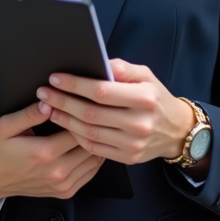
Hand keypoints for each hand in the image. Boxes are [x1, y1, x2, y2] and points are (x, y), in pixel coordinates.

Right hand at [0, 100, 104, 203]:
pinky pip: (90, 174)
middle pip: (90, 145)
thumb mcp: (6, 126)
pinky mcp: (65, 192)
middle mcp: (57, 171)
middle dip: (91, 128)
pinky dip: (93, 159)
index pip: (77, 129)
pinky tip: (87, 147)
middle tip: (89, 116)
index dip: (81, 115)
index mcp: (44, 152)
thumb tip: (48, 103)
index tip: (78, 106)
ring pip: (94, 160)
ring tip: (91, 129)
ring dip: (95, 144)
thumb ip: (28, 114)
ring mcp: (63, 185)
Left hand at [37, 58, 197, 166]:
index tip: (55, 78)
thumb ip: (121, 68)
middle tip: (43, 93)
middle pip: (91, 113)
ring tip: (48, 108)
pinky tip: (65, 124)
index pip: (101, 91)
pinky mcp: (127, 158)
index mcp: (144, 98)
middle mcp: (139, 123)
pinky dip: (75, 136)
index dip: (75, 85)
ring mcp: (133, 144)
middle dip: (62, 101)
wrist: (176, 131)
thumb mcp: (145, 76)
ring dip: (64, 119)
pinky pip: (94, 148)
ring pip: (88, 132)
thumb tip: (96, 62)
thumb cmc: (156, 98)